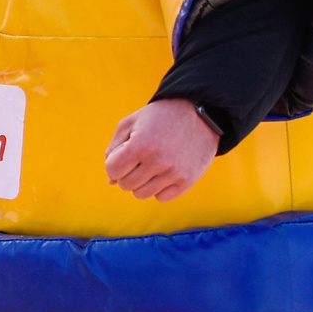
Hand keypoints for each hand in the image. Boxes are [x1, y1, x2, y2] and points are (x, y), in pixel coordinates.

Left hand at [105, 98, 219, 200]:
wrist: (201, 113)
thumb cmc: (160, 117)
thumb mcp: (131, 123)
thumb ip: (114, 149)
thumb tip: (111, 181)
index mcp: (141, 145)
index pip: (112, 170)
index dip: (113, 164)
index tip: (123, 156)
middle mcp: (158, 161)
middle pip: (125, 184)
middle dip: (126, 173)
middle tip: (138, 160)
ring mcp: (175, 172)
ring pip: (141, 194)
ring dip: (141, 183)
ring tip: (150, 166)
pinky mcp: (188, 180)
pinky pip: (162, 197)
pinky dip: (159, 188)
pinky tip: (163, 173)